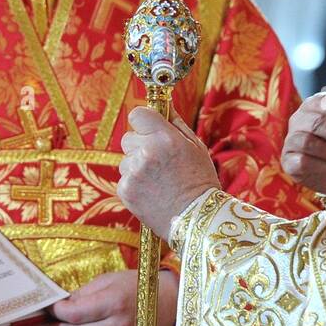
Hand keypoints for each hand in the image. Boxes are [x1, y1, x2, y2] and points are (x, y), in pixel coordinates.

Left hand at [31, 269, 178, 325]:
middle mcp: (118, 325)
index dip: (55, 311)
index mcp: (114, 302)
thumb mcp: (109, 279)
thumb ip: (83, 293)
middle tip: (40, 323)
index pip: (74, 313)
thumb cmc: (137, 285)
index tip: (47, 306)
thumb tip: (60, 303)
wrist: (168, 302)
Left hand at [118, 106, 219, 237]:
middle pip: (128, 137)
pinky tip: (152, 191)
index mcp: (165, 138)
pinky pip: (124, 178)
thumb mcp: (196, 147)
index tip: (149, 128)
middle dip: (140, 145)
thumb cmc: (200, 181)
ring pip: (125, 159)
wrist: (197, 219)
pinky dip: (135, 184)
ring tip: (158, 180)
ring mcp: (133, 173)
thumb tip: (164, 105)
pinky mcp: (125, 191)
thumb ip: (176, 123)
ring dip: (137, 166)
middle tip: (159, 160)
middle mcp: (146, 152)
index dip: (143, 121)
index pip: (137, 114)